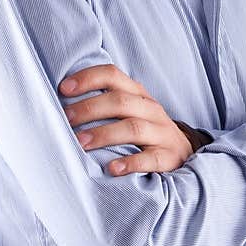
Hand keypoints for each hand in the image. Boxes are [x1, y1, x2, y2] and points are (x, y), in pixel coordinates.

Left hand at [58, 64, 194, 175]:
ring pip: (133, 128)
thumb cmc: (144, 130)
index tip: (63, 89)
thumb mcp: (130, 111)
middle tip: (66, 120)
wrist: (183, 152)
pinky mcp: (169, 157)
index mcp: (138, 94)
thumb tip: (61, 102)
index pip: (113, 76)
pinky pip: (150, 159)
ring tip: (81, 143)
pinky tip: (112, 169)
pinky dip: (131, 163)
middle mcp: (151, 109)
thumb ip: (105, 102)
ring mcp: (162, 133)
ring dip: (104, 134)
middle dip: (89, 109)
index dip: (88, 79)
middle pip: (121, 101)